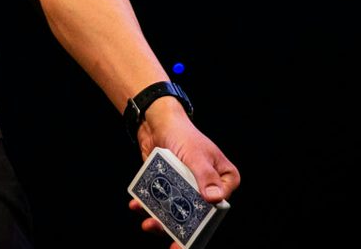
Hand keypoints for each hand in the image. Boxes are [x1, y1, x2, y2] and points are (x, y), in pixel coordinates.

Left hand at [127, 113, 238, 242]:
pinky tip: (136, 206)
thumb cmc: (183, 134)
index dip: (206, 223)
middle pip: (197, 216)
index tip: (192, 235)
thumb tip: (215, 199)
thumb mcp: (196, 155)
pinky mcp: (168, 188)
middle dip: (181, 230)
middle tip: (170, 241)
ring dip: (161, 222)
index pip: (219, 207)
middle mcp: (207, 189)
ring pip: (176, 213)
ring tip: (149, 223)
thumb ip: (205, 176)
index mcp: (224, 180)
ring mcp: (186, 190)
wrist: (156, 123)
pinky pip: (159, 203)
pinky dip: (147, 206)